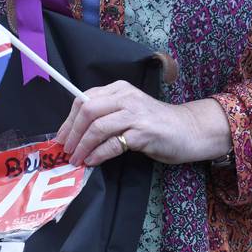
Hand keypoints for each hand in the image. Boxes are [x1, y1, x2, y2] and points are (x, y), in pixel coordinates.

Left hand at [55, 81, 231, 165]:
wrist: (190, 130)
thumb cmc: (155, 124)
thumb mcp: (127, 112)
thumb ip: (105, 116)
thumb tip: (75, 134)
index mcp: (118, 90)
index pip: (83, 100)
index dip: (68, 120)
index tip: (61, 138)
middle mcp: (126, 98)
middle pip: (87, 111)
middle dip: (72, 133)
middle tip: (66, 150)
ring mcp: (135, 114)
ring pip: (97, 127)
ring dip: (82, 146)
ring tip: (77, 159)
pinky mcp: (144, 133)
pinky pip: (113, 143)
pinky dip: (98, 154)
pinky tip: (92, 161)